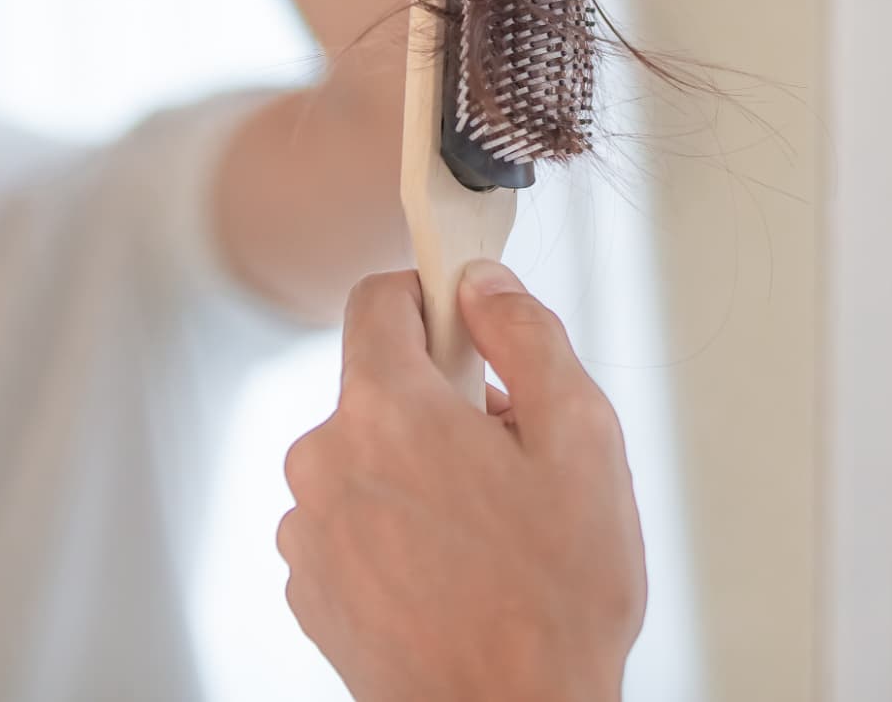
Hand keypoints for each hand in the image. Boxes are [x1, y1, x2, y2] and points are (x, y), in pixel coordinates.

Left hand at [279, 262, 645, 701]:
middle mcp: (325, 462)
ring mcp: (309, 532)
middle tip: (509, 458)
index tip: (469, 325)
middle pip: (379, 386)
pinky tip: (451, 572)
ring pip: (367, 457)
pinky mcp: (310, 589)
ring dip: (417, 471)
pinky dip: (394, 528)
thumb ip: (528, 336)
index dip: (432, 298)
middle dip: (443, 403)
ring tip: (486, 532)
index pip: (378, 300)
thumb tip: (484, 288)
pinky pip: (351, 521)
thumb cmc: (552, 602)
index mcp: (385, 411)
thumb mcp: (582, 440)